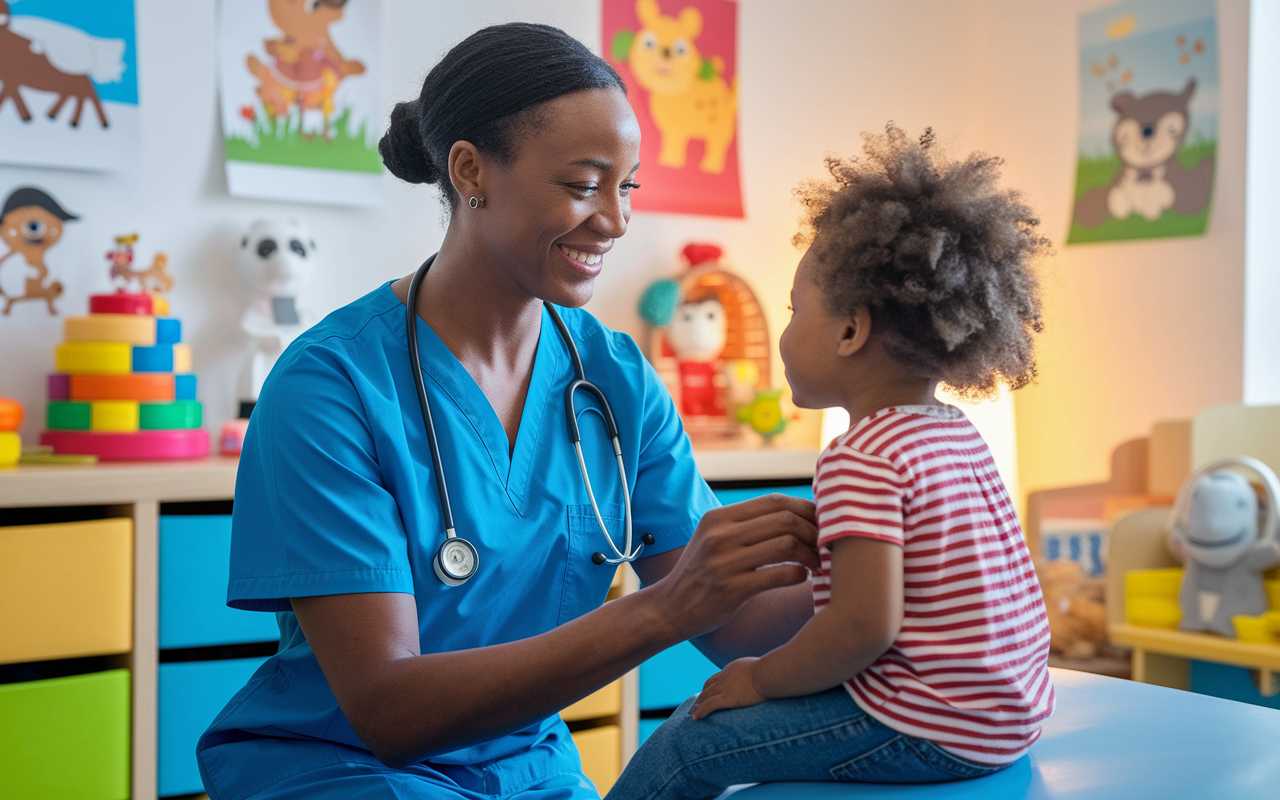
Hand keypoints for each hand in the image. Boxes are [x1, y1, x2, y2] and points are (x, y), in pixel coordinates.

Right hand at [644, 494, 817, 640]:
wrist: (670, 609)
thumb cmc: (702, 573)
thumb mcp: (715, 538)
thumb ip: (746, 524)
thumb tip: (795, 512)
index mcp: (719, 518)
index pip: (774, 501)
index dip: (804, 508)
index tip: (818, 523)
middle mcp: (721, 535)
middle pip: (785, 519)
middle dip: (813, 531)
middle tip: (824, 545)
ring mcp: (725, 562)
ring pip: (787, 544)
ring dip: (811, 553)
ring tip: (817, 562)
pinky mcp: (732, 589)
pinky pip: (781, 574)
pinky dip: (800, 574)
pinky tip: (802, 577)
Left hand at [691, 657, 765, 718]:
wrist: (770, 673)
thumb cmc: (773, 672)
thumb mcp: (766, 670)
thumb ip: (764, 675)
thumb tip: (772, 679)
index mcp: (734, 668)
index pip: (719, 676)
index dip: (713, 684)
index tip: (709, 690)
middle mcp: (726, 676)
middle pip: (709, 685)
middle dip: (702, 694)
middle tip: (697, 702)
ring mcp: (725, 687)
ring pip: (706, 696)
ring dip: (698, 704)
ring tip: (693, 711)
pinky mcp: (727, 698)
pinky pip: (709, 705)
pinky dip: (700, 711)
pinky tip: (695, 718)